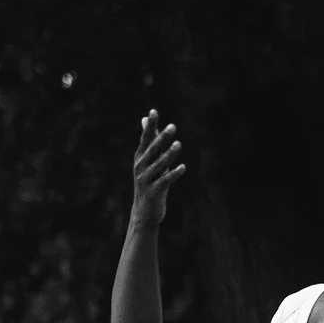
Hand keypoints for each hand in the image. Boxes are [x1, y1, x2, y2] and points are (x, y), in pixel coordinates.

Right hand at [132, 110, 185, 227]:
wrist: (144, 211)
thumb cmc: (149, 182)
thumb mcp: (148, 161)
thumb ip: (150, 140)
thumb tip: (145, 118)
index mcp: (140, 158)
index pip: (145, 138)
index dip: (150, 126)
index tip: (154, 111)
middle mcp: (140, 166)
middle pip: (152, 149)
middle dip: (162, 138)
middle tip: (173, 126)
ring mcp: (145, 179)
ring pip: (159, 165)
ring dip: (170, 154)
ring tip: (179, 144)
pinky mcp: (153, 192)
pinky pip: (164, 181)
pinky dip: (173, 174)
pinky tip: (183, 167)